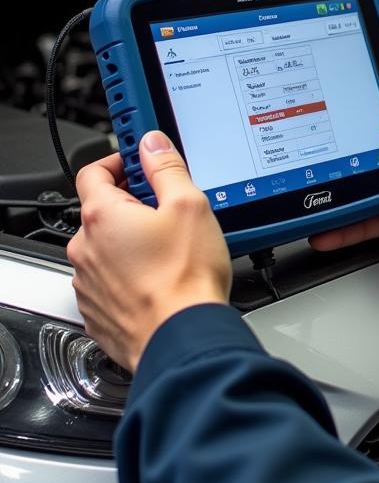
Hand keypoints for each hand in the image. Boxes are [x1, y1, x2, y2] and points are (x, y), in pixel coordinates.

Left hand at [67, 132, 231, 371]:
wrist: (182, 337)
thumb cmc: (185, 278)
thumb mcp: (190, 205)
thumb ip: (167, 168)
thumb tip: (152, 144)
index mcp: (103, 216)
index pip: (94, 171)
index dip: (119, 161)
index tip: (140, 162)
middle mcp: (85, 248)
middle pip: (103, 211)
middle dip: (134, 204)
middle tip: (169, 208)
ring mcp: (88, 282)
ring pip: (107, 247)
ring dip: (131, 241)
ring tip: (170, 249)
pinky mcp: (98, 310)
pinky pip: (110, 280)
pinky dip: (130, 273)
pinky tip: (162, 277)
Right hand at [309, 77, 378, 255]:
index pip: (365, 107)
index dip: (343, 104)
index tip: (318, 102)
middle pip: (347, 148)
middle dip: (324, 148)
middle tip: (301, 149)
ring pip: (346, 186)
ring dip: (323, 190)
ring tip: (298, 189)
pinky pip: (359, 222)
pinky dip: (338, 227)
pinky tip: (319, 226)